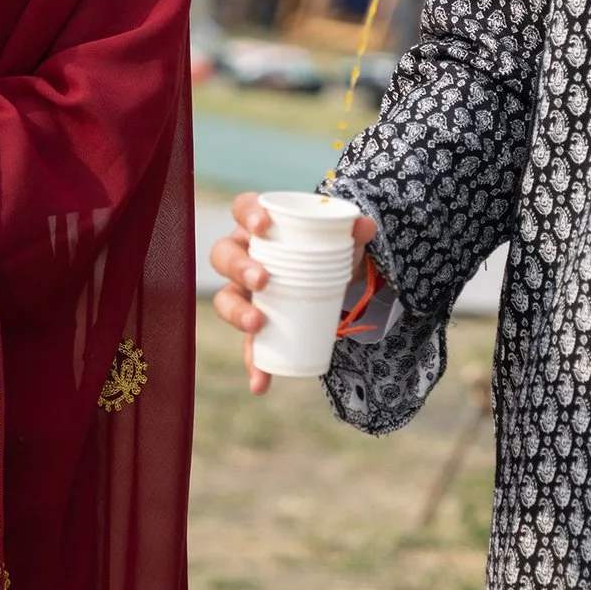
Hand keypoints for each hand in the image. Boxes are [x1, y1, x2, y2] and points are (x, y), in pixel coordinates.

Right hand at [207, 191, 376, 394]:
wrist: (326, 279)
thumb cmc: (324, 250)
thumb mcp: (342, 240)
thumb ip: (355, 233)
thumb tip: (366, 225)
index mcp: (260, 225)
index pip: (242, 207)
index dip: (247, 214)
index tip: (262, 226)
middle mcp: (243, 255)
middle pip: (224, 254)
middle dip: (239, 267)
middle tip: (263, 280)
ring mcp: (244, 290)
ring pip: (226, 298)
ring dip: (237, 313)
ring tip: (257, 325)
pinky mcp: (254, 322)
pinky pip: (247, 343)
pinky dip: (254, 362)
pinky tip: (261, 381)